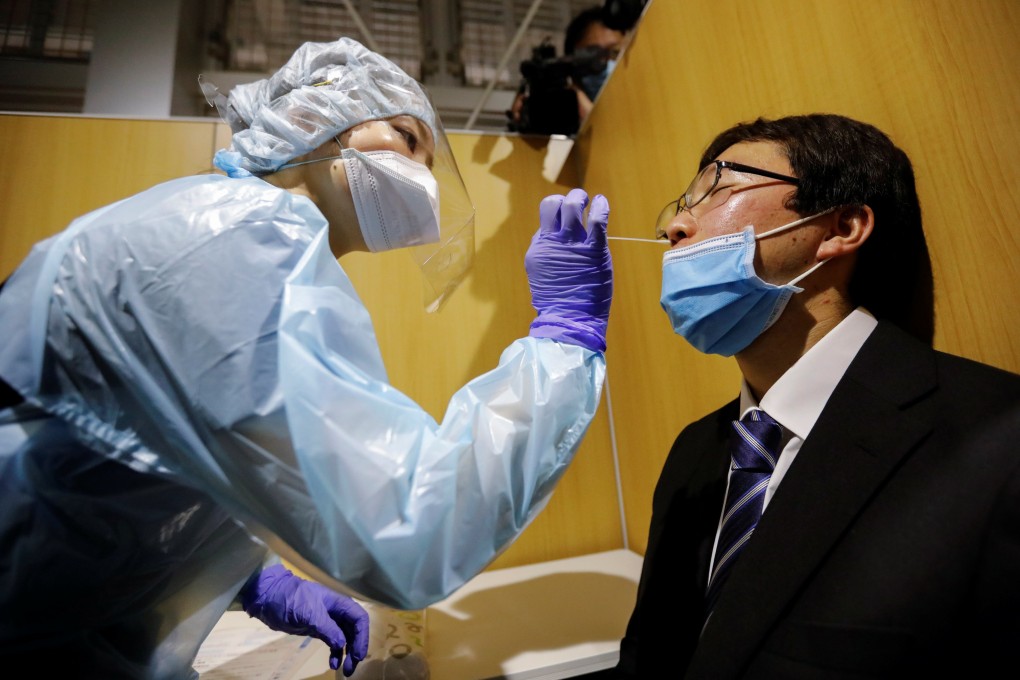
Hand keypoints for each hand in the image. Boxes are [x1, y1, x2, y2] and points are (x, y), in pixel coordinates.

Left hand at [241, 565, 368, 675]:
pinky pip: (333, 643)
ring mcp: (328, 622)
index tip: (359, 655)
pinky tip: (333, 664)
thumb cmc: (291, 599)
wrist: (269, 598)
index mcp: (339, 603)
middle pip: (354, 631)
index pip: (359, 619)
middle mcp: (337, 612)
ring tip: (345, 670)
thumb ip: (328, 628)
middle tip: (351, 667)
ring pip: (345, 638)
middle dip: (355, 649)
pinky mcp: (318, 630)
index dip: (363, 637)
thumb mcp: (310, 613)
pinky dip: (335, 654)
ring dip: (347, 654)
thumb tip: (342, 644)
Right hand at [525, 188, 612, 351]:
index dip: (554, 218)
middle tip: (576, 201)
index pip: (544, 223)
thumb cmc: (559, 303)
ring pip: (571, 207)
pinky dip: (600, 206)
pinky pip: (597, 220)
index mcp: (539, 250)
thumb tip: (550, 241)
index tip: (564, 223)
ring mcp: (572, 244)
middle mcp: (552, 242)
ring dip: (579, 198)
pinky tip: (601, 202)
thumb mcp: (542, 276)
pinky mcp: (593, 250)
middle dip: (564, 199)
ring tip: (587, 199)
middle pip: (551, 206)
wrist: (570, 320)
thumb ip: (546, 256)